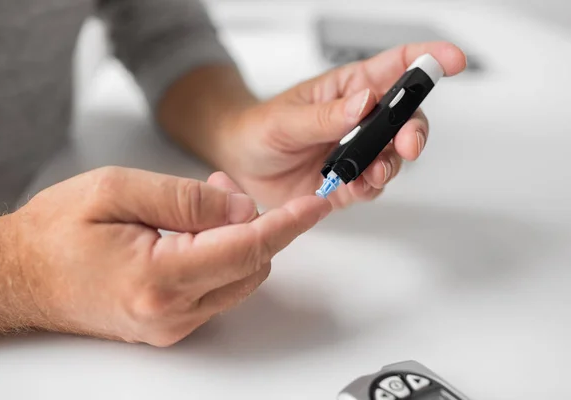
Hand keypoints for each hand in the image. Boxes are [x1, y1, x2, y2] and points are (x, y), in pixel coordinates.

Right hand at [0, 167, 329, 345]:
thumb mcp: (116, 190)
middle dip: (253, 222)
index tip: (314, 204)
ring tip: (199, 203)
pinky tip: (192, 230)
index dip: (288, 223)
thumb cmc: (54, 232)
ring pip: (237, 278)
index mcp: (158, 277)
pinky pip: (216, 288)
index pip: (247, 248)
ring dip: (235, 238)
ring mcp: (172, 324)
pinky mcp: (169, 324)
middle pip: (250, 266)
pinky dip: (218, 256)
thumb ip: (186, 199)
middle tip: (223, 187)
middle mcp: (171, 312)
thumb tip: (242, 208)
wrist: (17, 275)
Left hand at [219, 42, 466, 207]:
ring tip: (372, 174)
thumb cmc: (261, 129)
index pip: (396, 67)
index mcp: (349, 89)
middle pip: (406, 118)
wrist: (243, 165)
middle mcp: (361, 120)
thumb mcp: (286, 119)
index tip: (452, 61)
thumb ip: (325, 116)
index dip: (428, 60)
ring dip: (392, 165)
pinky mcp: (350, 182)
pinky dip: (371, 187)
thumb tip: (365, 102)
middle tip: (407, 144)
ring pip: (395, 156)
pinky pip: (373, 185)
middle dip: (414, 131)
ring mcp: (357, 152)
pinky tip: (356, 187)